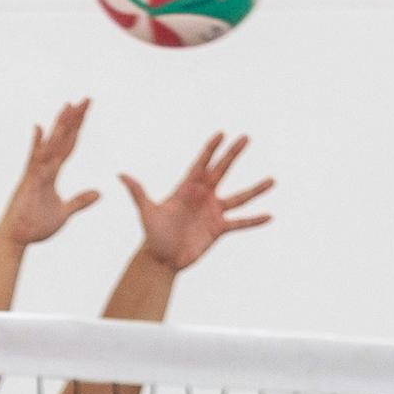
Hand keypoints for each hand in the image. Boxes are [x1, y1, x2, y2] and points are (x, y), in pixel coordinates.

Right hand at [0, 100, 100, 246]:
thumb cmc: (35, 225)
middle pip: (62, 138)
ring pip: (50, 145)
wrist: (16, 238)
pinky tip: (40, 128)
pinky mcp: (28, 182)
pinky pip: (34, 161)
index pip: (69, 145)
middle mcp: (43, 167)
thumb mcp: (64, 212)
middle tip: (86, 99)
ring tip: (69, 106)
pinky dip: (37, 145)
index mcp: (52, 172)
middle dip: (74, 119)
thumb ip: (80, 201)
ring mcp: (34, 173)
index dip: (78, 128)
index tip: (86, 110)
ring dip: (60, 126)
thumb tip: (99, 193)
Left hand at [119, 133, 274, 273]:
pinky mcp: (219, 229)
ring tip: (272, 180)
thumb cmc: (152, 235)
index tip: (221, 133)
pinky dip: (254, 221)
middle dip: (233, 154)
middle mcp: (203, 196)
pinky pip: (240, 223)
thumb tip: (121, 175)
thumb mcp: (146, 212)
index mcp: (186, 188)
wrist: (161, 260)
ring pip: (238, 197)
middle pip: (222, 171)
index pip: (201, 163)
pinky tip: (270, 216)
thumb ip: (138, 192)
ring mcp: (213, 212)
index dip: (210, 149)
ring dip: (255, 190)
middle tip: (246, 138)